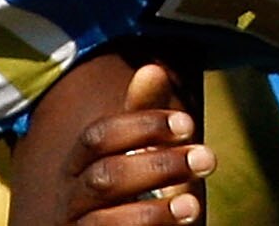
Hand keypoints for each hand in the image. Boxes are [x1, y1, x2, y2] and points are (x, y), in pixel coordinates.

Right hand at [67, 64, 215, 225]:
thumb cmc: (130, 198)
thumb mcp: (141, 157)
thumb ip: (145, 119)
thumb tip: (153, 67)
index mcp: (79, 165)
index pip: (99, 136)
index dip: (141, 126)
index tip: (187, 123)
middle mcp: (72, 198)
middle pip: (105, 178)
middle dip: (159, 166)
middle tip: (207, 158)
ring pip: (103, 221)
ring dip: (154, 211)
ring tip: (194, 206)